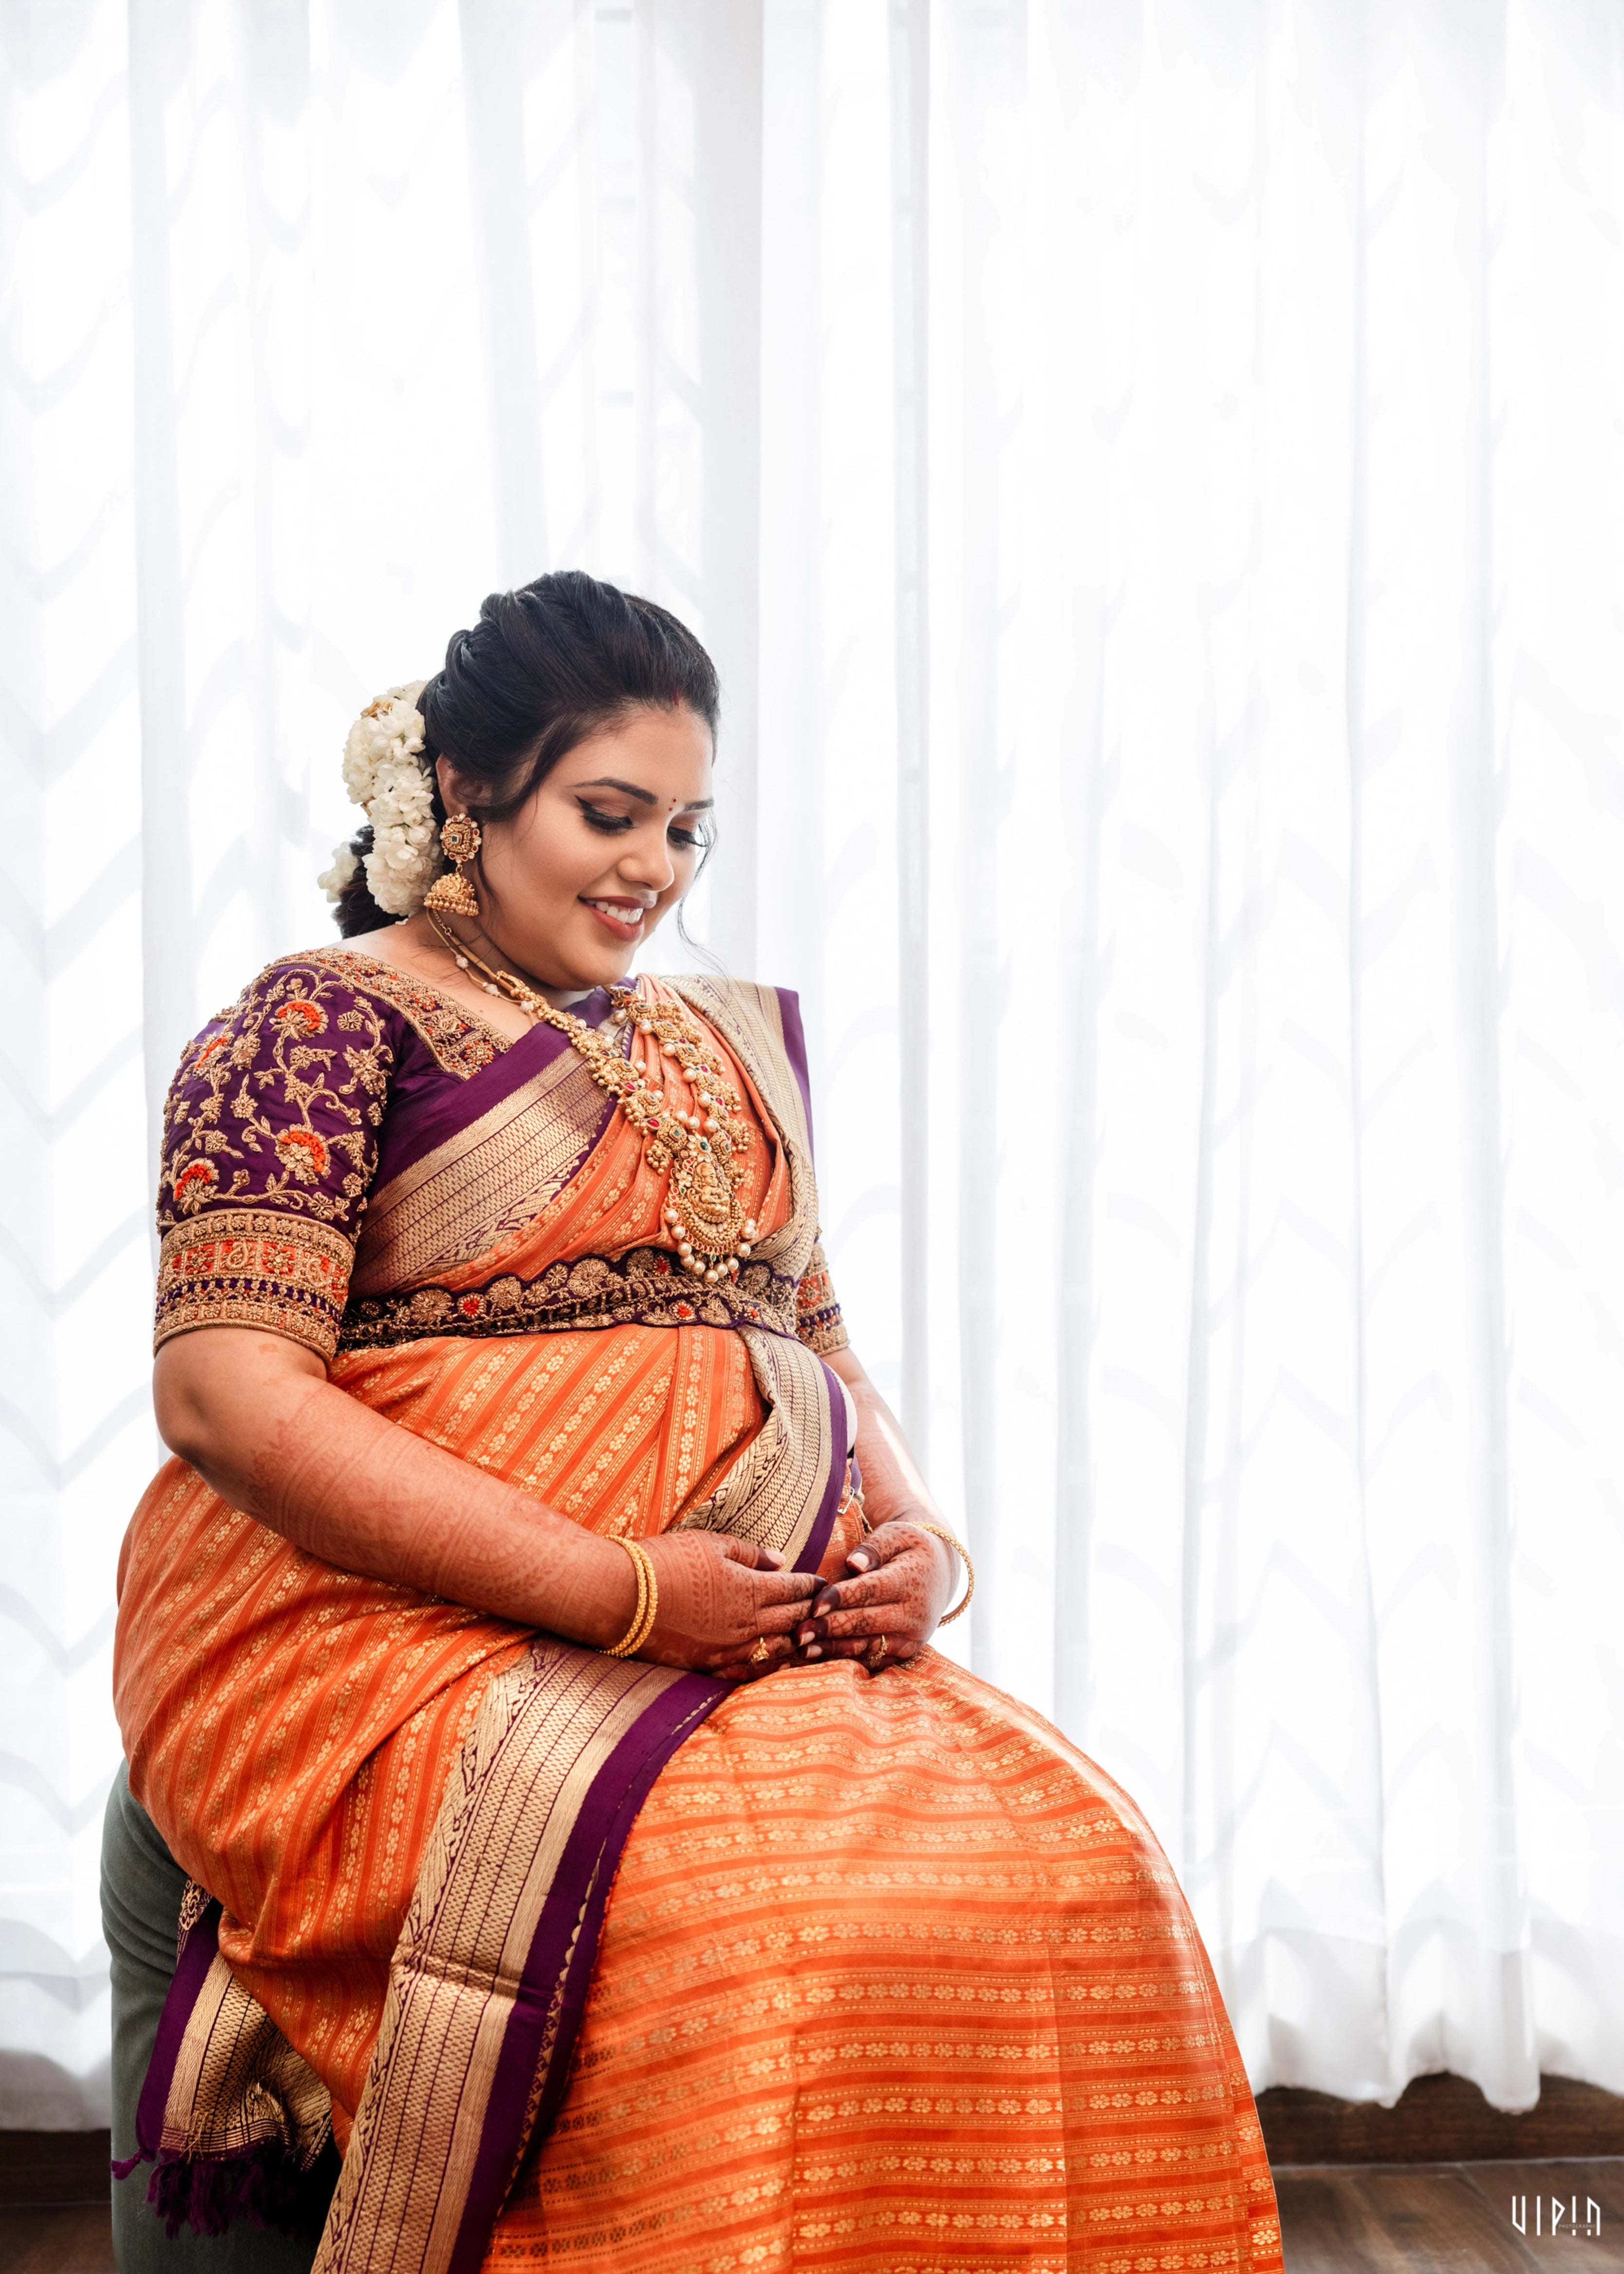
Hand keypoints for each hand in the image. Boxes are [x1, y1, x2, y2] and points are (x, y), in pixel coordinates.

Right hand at [636, 1532, 820, 1680]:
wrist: (622, 1596)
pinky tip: (777, 1662)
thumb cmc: (665, 1562)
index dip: (812, 1585)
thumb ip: (749, 1554)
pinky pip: (750, 1671)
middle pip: (792, 1619)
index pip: (795, 1589)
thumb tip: (780, 1560)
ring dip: (796, 1641)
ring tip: (808, 1636)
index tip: (823, 1583)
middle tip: (824, 1609)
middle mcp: (746, 1623)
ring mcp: (729, 1649)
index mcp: (750, 1589)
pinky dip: (769, 1666)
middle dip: (810, 1612)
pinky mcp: (709, 1666)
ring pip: (777, 1649)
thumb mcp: (710, 1544)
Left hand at [790, 1519, 955, 1670]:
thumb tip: (853, 1564)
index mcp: (910, 1581)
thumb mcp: (897, 1535)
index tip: (813, 1605)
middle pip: (865, 1623)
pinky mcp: (906, 1652)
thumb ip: (874, 1547)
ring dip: (833, 1648)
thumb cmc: (909, 1548)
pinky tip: (820, 1656)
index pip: (870, 1591)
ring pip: (867, 1646)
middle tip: (797, 1633)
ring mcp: (911, 1637)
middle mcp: (914, 1614)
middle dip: (829, 1628)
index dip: (840, 1598)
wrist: (940, 1572)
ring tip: (803, 1649)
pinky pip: (873, 1659)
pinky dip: (846, 1659)